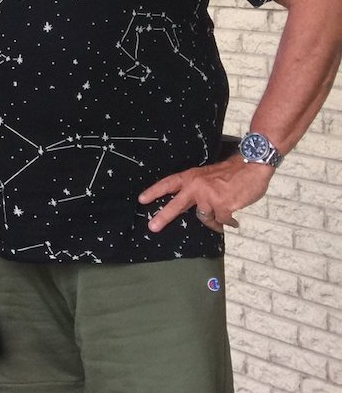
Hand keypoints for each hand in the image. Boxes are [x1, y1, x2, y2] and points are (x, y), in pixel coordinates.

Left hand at [139, 155, 274, 232]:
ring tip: (224, 219)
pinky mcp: (222, 205)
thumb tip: (195, 208)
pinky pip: (221, 221)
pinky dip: (228, 222)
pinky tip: (234, 220)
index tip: (141, 200)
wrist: (252, 166)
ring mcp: (208, 196)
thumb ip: (198, 188)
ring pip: (204, 217)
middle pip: (176, 204)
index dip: (154, 191)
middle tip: (152, 227)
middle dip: (163, 216)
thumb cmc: (233, 172)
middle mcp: (196, 186)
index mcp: (191, 177)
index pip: (168, 183)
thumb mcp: (208, 176)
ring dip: (214, 222)